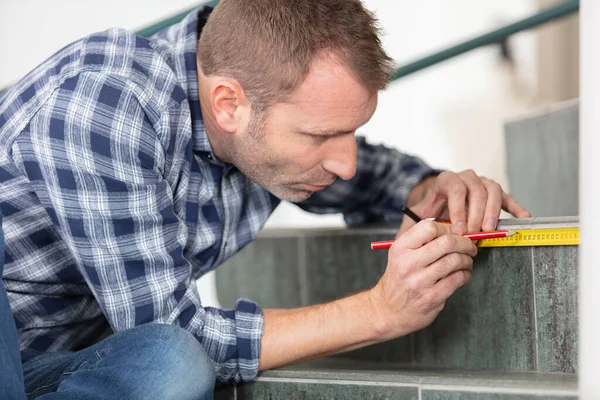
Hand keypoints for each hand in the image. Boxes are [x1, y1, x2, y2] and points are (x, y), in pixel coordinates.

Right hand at [370, 220, 476, 339]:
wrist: (388, 310)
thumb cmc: (398, 279)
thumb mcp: (400, 254)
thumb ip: (421, 240)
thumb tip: (453, 229)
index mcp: (400, 249)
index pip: (429, 227)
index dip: (447, 228)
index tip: (455, 233)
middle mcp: (409, 263)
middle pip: (447, 243)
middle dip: (465, 243)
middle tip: (469, 246)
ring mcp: (421, 282)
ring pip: (456, 260)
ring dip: (467, 259)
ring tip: (466, 261)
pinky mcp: (432, 297)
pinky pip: (458, 279)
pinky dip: (465, 274)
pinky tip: (462, 274)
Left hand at [399, 170, 530, 236]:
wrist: (438, 203)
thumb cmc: (428, 212)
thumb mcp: (417, 215)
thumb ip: (413, 222)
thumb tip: (406, 236)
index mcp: (446, 180)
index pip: (456, 189)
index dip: (459, 210)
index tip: (459, 230)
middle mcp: (465, 177)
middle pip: (476, 190)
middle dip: (476, 214)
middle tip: (474, 234)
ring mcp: (481, 182)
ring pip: (492, 190)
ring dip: (492, 211)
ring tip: (489, 229)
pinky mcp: (494, 192)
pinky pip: (506, 197)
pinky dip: (515, 206)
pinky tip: (523, 217)